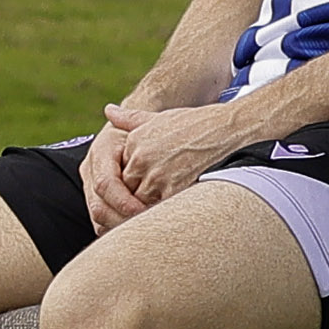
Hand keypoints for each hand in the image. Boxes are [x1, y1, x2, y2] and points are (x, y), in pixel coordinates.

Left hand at [80, 102, 253, 233]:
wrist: (220, 128)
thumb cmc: (189, 122)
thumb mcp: (155, 117)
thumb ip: (129, 118)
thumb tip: (108, 111)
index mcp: (133, 143)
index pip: (117, 172)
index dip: (123, 183)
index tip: (130, 189)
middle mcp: (141, 159)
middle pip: (125, 189)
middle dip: (129, 198)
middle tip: (134, 208)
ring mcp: (158, 175)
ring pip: (138, 202)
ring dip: (142, 209)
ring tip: (151, 215)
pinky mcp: (175, 188)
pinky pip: (158, 209)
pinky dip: (159, 214)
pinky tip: (165, 218)